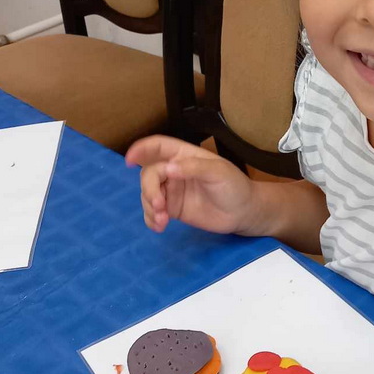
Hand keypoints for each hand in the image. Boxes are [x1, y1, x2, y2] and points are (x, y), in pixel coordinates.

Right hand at [125, 136, 257, 235]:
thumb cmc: (235, 186)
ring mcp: (172, 191)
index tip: (130, 160)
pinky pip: (153, 212)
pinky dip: (151, 219)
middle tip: (159, 206)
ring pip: (148, 194)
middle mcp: (175, 171)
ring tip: (162, 221)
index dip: (142, 149)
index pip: (159, 146)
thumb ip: (193, 168)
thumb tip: (168, 169)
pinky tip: (159, 227)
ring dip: (149, 207)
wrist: (244, 213)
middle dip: (149, 190)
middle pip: (149, 174)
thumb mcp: (218, 172)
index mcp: (185, 156)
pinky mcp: (173, 210)